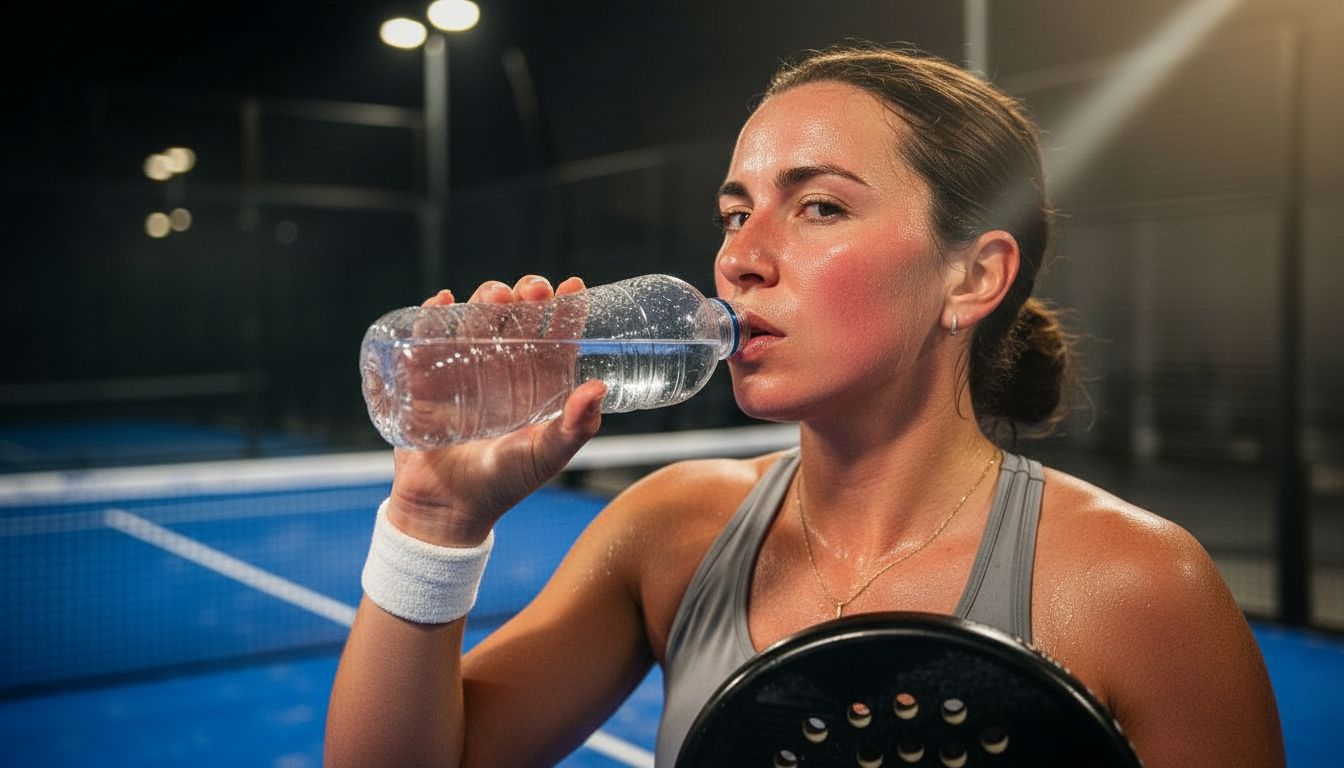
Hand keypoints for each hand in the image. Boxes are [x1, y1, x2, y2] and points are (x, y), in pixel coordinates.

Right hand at [385, 275, 605, 546]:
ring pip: (475, 320)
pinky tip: (441, 302)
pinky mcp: (426, 377)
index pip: (554, 334)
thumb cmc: (503, 484)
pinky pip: (427, 338)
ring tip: (495, 296)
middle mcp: (502, 368)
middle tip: (533, 291)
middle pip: (515, 317)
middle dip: (526, 295)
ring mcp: (463, 368)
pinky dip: (431, 316)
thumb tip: (599, 389)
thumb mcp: (546, 456)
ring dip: (484, 300)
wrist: (447, 509)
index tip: (573, 286)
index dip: (565, 308)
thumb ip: (575, 428)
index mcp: (537, 381)